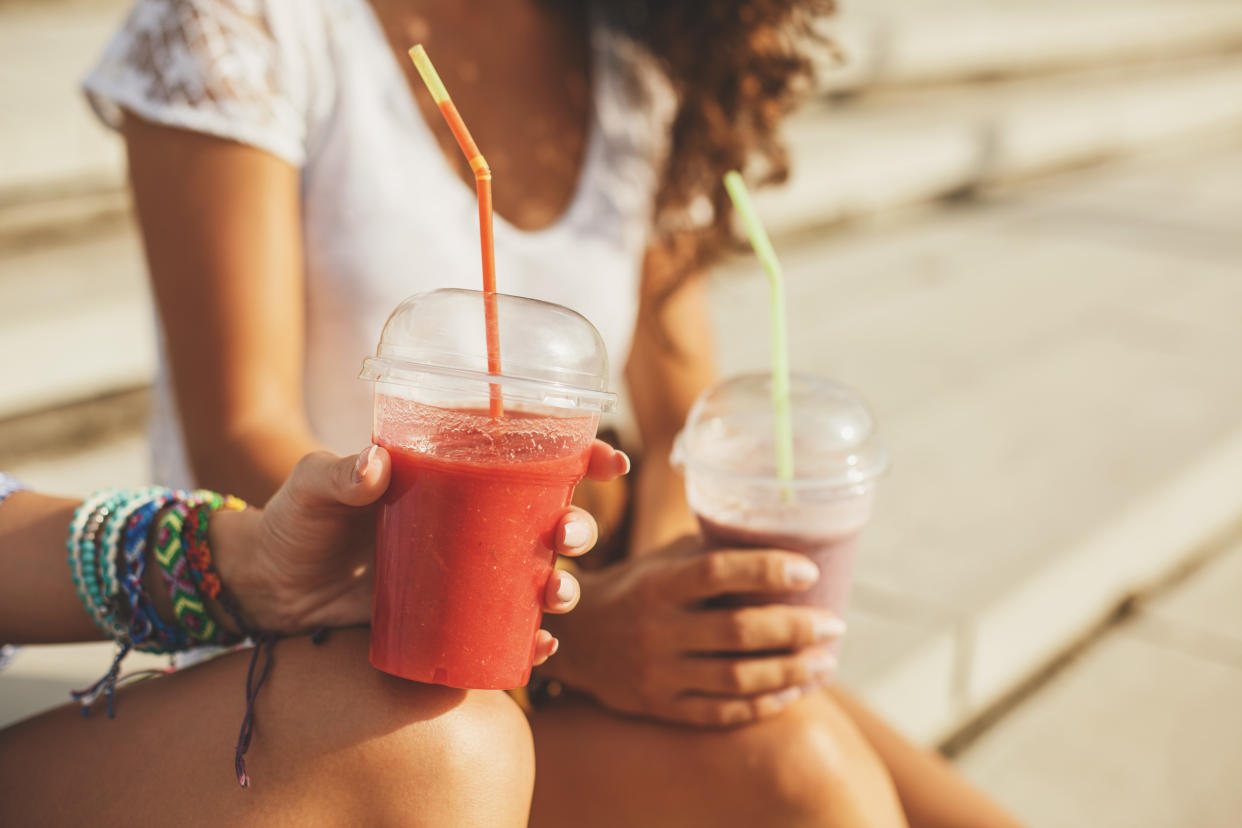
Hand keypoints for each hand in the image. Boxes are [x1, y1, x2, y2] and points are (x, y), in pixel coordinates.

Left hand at [214, 442, 628, 664]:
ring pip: (538, 579)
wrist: (269, 587)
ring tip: (553, 595)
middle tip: (565, 538)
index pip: (532, 459)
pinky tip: (537, 650)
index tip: (610, 461)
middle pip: (550, 522)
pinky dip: (531, 644)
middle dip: (578, 529)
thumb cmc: (296, 521)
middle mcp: (474, 523)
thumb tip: (373, 465)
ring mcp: (467, 575)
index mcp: (457, 476)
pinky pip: (506, 633)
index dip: (582, 457)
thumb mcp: (313, 487)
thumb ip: (338, 474)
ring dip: (563, 588)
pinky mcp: (453, 620)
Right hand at [539, 536, 846, 726]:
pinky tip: (794, 692)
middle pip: (738, 631)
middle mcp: (656, 629)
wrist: (574, 640)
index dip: (767, 570)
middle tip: (834, 625)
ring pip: (737, 678)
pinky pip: (722, 712)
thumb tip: (778, 534)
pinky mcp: (661, 707)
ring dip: (790, 671)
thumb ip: (709, 553)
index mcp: (658, 583)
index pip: (718, 571)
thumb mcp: (661, 562)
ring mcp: (658, 673)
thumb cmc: (634, 588)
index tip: (809, 572)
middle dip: (795, 629)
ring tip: (826, 662)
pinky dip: (764, 703)